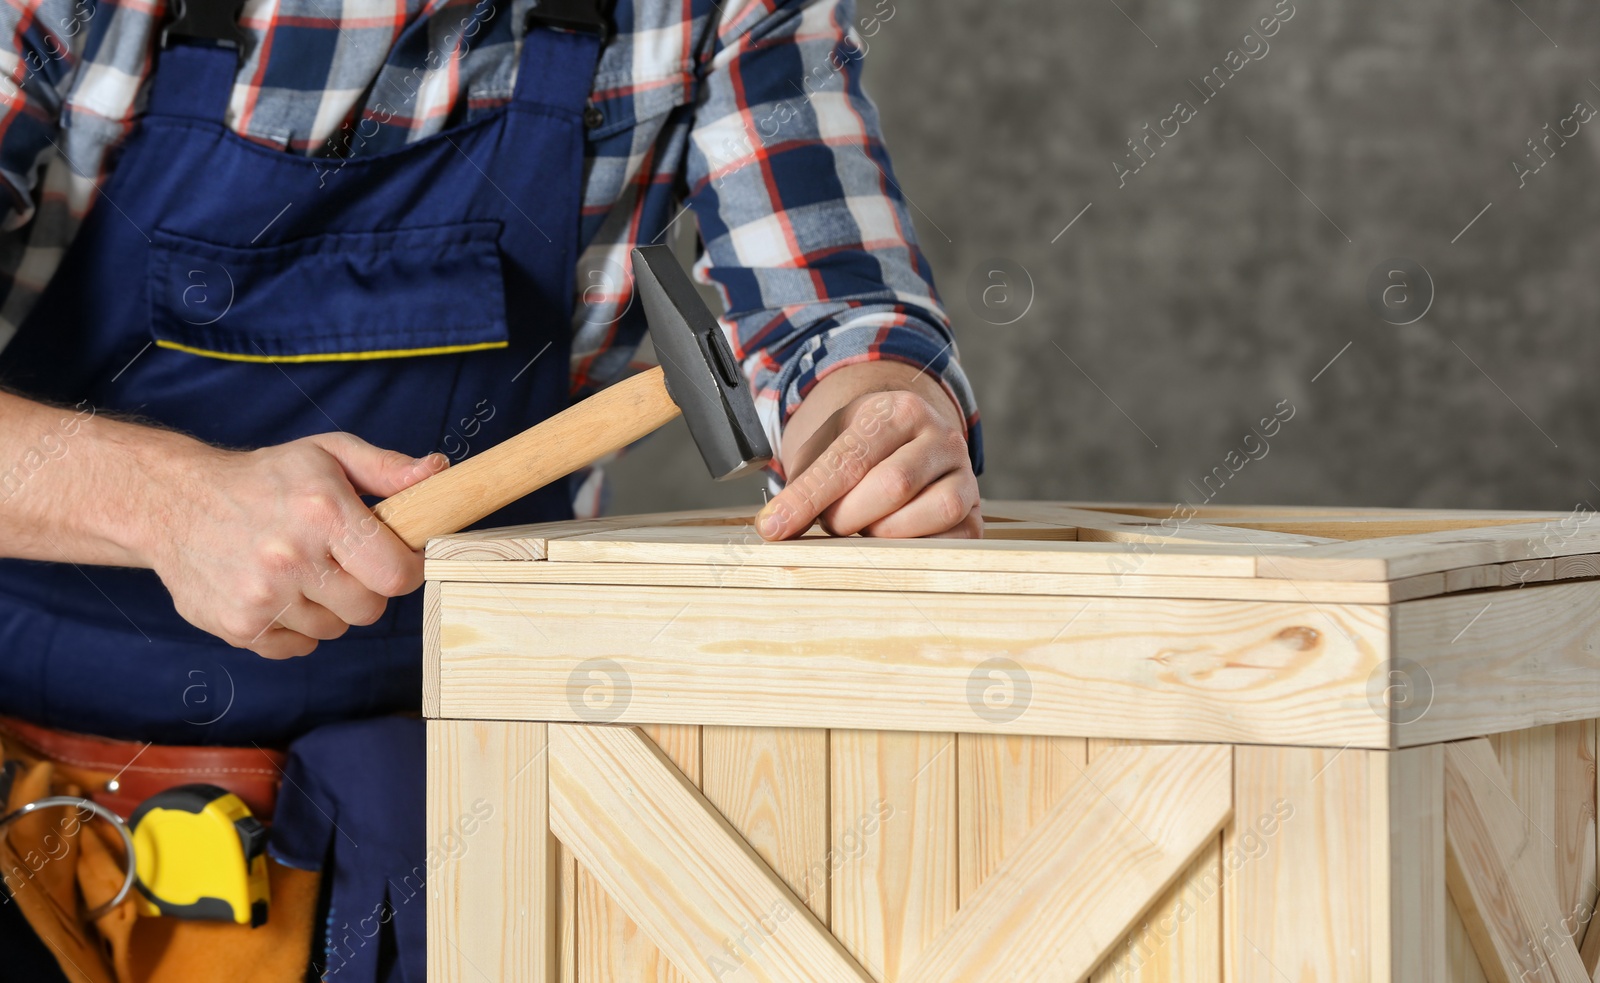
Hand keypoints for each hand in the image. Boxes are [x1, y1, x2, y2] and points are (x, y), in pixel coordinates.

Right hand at [144, 433, 445, 658]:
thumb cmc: (265, 478)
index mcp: (321, 512)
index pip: (397, 575)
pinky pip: (298, 647)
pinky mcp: (238, 627)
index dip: (406, 569)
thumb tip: (441, 473)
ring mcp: (259, 598)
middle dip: (366, 587)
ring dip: (329, 606)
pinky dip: (296, 626)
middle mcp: (288, 558)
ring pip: (334, 629)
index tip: (397, 556)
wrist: (173, 503)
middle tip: (343, 561)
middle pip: (369, 609)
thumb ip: (388, 468)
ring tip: (301, 570)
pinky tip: (277, 590)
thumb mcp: (328, 454)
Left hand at [755, 362, 979, 539]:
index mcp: (898, 410)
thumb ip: (802, 484)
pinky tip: (890, 544)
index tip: (774, 528)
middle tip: (831, 521)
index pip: (849, 458)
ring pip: (929, 513)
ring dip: (881, 534)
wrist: (909, 441)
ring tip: (863, 527)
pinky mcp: (975, 514)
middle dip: (847, 515)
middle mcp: (940, 436)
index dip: (808, 497)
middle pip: (892, 485)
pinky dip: (912, 551)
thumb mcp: (825, 448)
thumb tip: (776, 528)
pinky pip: (950, 542)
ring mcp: (965, 475)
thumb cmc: (860, 448)